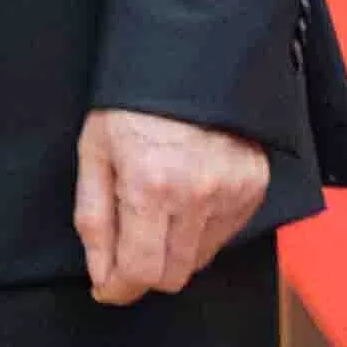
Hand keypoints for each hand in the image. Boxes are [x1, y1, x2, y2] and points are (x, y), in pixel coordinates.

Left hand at [71, 108, 267, 303]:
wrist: (187, 57)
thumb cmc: (133, 101)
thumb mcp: (94, 151)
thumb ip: (94, 218)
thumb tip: (101, 272)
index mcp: (150, 185)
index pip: (140, 271)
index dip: (118, 288)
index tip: (107, 287)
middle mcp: (197, 195)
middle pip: (173, 275)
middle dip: (144, 272)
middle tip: (127, 249)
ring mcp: (231, 194)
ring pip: (199, 260)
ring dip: (173, 251)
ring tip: (156, 210)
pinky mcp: (253, 190)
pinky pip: (224, 236)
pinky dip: (200, 232)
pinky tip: (184, 199)